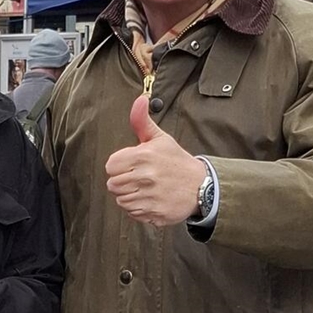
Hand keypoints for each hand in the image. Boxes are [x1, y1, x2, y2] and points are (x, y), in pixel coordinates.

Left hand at [105, 95, 206, 226]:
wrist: (202, 186)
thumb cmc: (176, 161)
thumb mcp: (160, 139)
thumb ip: (142, 121)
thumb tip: (140, 99)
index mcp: (143, 156)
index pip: (110, 166)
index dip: (118, 166)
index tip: (131, 165)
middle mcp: (145, 177)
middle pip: (112, 185)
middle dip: (122, 182)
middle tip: (138, 178)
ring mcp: (150, 196)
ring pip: (121, 200)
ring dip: (129, 196)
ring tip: (144, 189)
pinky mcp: (155, 213)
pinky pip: (132, 213)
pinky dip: (137, 209)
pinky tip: (150, 200)